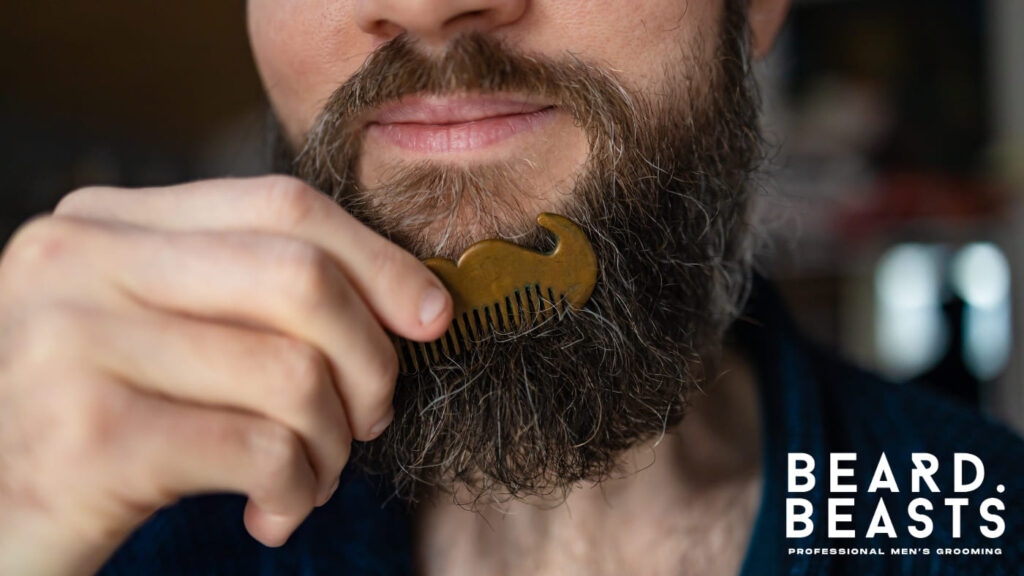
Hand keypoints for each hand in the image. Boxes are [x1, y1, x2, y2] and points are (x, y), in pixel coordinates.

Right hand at [0, 176, 450, 574]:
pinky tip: (272, 514)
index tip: (431, 316)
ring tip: (310, 480)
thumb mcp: (155, 335)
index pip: (281, 205)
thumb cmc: (95, 426)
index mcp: (103, 223)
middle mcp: (77, 263)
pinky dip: (296, 491)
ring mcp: (71, 345)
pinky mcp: (88, 440)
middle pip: (300, 277)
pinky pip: (262, 450)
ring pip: (293, 374)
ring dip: (331, 445)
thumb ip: (246, 296)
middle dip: (370, 359)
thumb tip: (407, 302)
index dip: (378, 260)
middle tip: (369, 419)